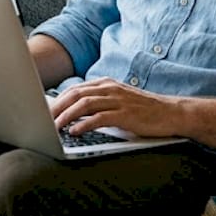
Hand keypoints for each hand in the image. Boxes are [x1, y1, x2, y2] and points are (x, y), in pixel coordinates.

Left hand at [49, 77, 181, 137]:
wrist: (171, 112)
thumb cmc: (144, 110)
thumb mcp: (118, 101)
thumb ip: (99, 104)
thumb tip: (74, 114)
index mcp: (106, 84)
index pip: (76, 89)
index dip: (58, 100)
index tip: (45, 111)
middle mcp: (110, 88)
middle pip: (76, 94)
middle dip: (57, 107)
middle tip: (43, 120)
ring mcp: (118, 100)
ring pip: (84, 104)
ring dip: (66, 116)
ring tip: (55, 126)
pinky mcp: (126, 114)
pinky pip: (100, 118)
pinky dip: (84, 124)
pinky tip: (75, 131)